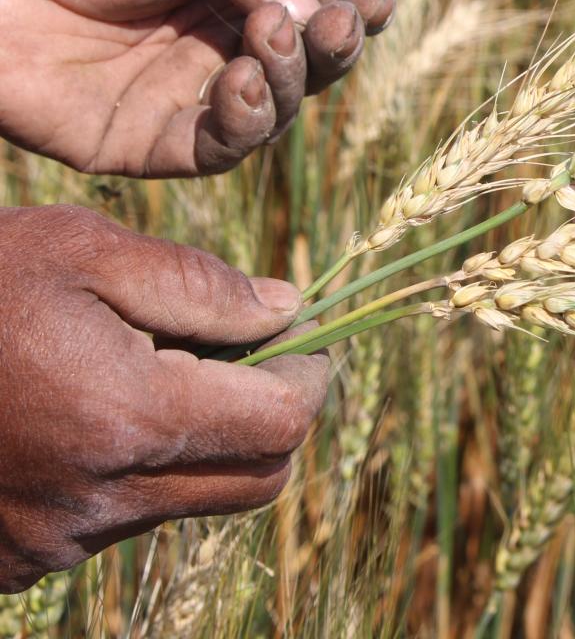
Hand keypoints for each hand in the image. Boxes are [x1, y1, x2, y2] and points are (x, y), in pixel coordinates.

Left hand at [0, 0, 394, 176]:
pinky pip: (222, 148)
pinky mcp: (155, 143)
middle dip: (336, 45)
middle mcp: (230, 44)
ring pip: (280, 109)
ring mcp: (196, 97)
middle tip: (333, 24)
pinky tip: (239, 83)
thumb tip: (306, 6)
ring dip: (290, 80)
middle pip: (315, 62)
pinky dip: (245, 121)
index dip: (358, 3)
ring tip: (269, 42)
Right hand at [0, 205, 328, 592]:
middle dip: (269, 416)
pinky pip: (117, 523)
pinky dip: (132, 473)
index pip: (281, 425)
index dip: (308, 375)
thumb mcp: (80, 250)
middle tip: (246, 355)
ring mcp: (52, 543)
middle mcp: (98, 504)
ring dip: (197, 443)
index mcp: (127, 422)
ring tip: (145, 370)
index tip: (302, 337)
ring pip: (187, 501)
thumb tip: (287, 311)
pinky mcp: (16, 561)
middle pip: (253, 479)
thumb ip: (198, 286)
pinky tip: (84, 413)